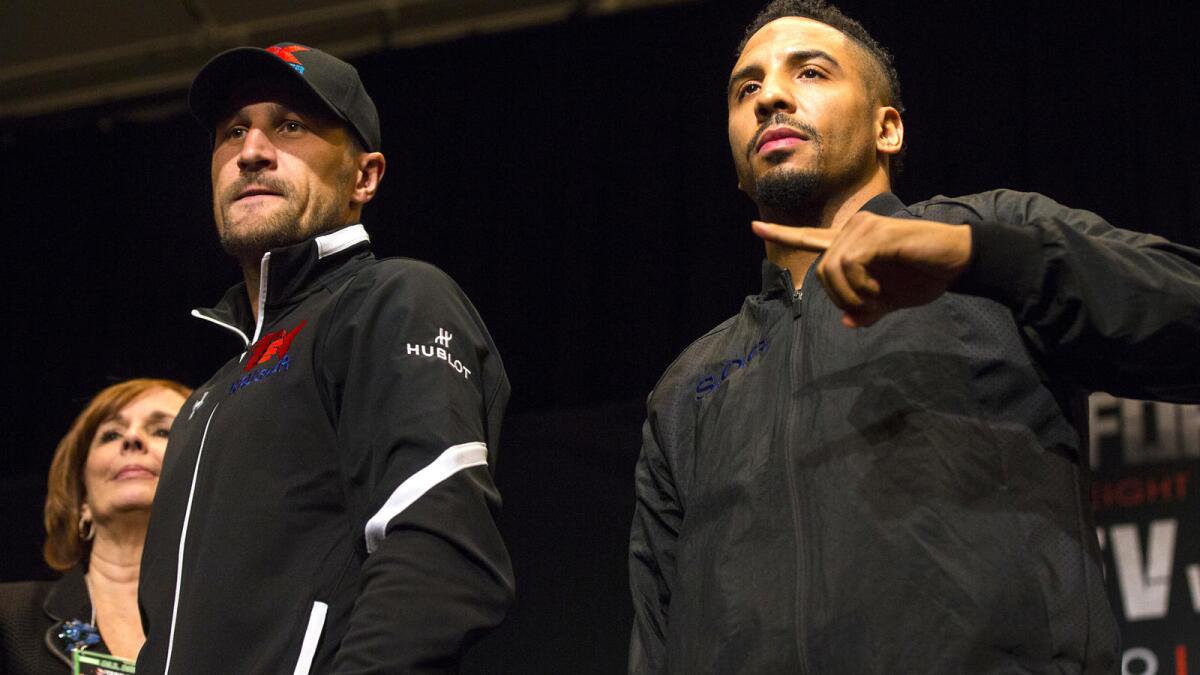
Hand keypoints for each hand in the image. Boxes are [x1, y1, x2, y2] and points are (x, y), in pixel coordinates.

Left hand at [752, 212, 971, 327]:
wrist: (960, 262)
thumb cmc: (927, 276)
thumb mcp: (891, 300)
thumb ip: (867, 308)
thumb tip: (849, 321)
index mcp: (852, 243)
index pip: (810, 237)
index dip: (782, 234)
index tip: (755, 227)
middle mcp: (853, 230)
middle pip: (821, 271)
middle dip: (840, 299)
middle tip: (869, 309)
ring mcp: (865, 228)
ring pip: (833, 270)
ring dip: (852, 296)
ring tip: (877, 302)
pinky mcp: (877, 235)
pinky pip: (850, 265)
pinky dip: (861, 287)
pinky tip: (881, 292)